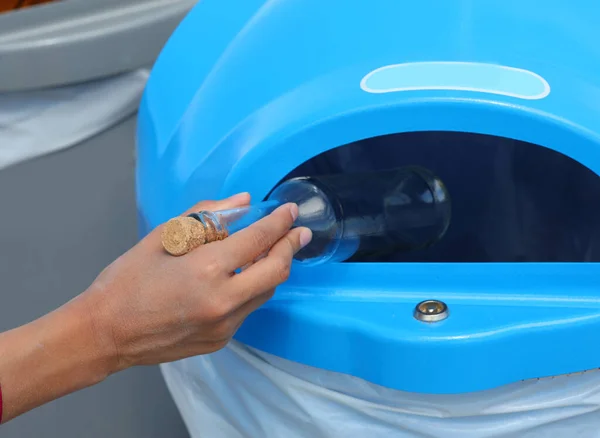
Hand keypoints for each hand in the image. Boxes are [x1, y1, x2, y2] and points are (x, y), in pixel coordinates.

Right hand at [82, 193, 311, 372]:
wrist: (105, 333)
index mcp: (206, 270)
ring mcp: (224, 326)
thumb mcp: (163, 237)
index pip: (258, 240)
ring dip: (272, 269)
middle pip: (276, 271)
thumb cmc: (127, 279)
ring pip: (266, 292)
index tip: (291, 210)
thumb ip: (208, 216)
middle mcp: (222, 301)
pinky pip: (247, 310)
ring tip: (268, 250)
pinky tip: (238, 277)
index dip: (279, 222)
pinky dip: (250, 289)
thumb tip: (243, 202)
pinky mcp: (220, 341)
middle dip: (290, 247)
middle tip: (297, 231)